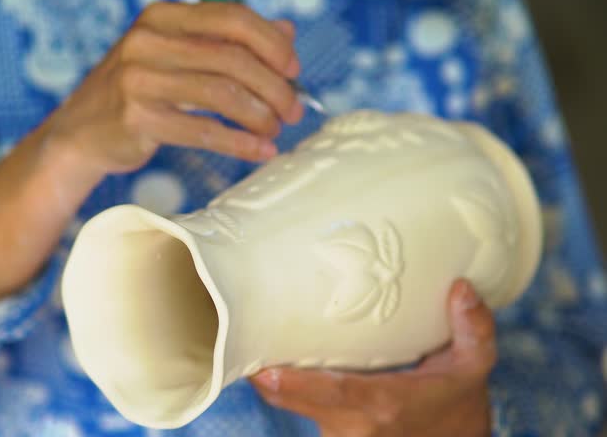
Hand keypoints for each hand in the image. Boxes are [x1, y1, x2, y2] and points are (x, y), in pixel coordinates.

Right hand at [45, 1, 303, 173]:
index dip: (271, 43)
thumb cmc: (137, 93)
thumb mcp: (177, 56)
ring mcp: (139, 79)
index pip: (231, 17)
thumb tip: (288, 32)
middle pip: (232, 57)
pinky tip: (260, 152)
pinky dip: (240, 143)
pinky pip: (203, 131)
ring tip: (276, 131)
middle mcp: (147, 41)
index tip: (294, 69)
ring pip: (222, 93)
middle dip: (275, 85)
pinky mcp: (137, 119)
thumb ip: (227, 41)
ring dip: (260, 116)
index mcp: (161, 16)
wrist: (79, 135)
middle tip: (294, 110)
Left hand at [250, 279, 496, 436]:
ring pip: (292, 406)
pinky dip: (284, 386)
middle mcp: (355, 426)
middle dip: (264, 376)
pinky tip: (268, 359)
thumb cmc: (456, 401)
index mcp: (386, 405)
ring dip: (270, 379)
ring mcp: (340, 434)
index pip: (333, 395)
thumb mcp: (475, 366)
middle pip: (295, 402)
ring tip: (245, 336)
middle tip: (232, 337)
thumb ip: (473, 329)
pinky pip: (300, 408)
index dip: (295, 385)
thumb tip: (461, 287)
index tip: (262, 369)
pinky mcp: (332, 434)